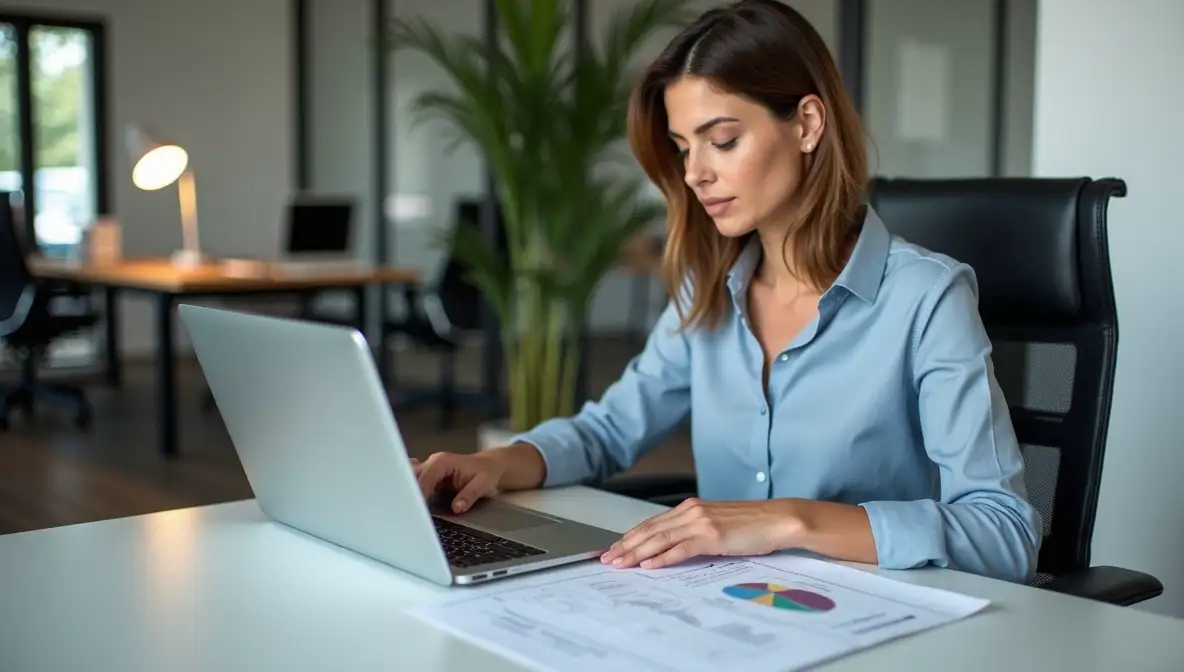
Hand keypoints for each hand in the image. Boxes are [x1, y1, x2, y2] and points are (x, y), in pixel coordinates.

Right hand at [412, 451, 506, 513]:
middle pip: (412, 476)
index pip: (425, 477)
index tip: (415, 509)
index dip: (419, 493)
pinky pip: (415, 483)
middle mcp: (432, 463)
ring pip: (410, 479)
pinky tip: (408, 505)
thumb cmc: (487, 472)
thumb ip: (469, 495)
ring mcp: (429, 469)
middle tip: (406, 511)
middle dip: (408, 492)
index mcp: (442, 462)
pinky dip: (410, 492)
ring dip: (407, 493)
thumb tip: (456, 508)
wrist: (489, 466)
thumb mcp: (483, 484)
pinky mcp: (429, 478)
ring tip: (405, 510)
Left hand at [600, 498, 803, 569]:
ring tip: (620, 563)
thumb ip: (696, 530)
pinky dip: (662, 558)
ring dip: (636, 552)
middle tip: (607, 558)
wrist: (778, 519)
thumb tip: (675, 545)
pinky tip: (648, 566)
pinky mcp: (711, 535)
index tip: (616, 546)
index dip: (632, 535)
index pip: (653, 522)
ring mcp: (700, 522)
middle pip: (650, 530)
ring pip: (660, 538)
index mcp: (691, 507)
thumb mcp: (718, 524)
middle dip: (626, 545)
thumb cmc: (752, 524)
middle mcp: (691, 511)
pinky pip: (680, 548)